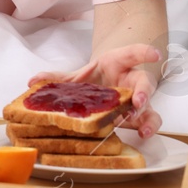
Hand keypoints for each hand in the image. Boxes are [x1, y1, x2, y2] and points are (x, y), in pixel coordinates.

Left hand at [28, 43, 163, 138]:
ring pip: (150, 105)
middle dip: (143, 92)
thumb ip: (58, 77)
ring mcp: (137, 100)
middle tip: (138, 101)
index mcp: (118, 63)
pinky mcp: (138, 116)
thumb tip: (32, 81)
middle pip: (144, 83)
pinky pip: (148, 121)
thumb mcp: (78, 75)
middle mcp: (132, 81)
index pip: (133, 54)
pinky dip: (147, 127)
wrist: (103, 85)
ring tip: (140, 125)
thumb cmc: (95, 78)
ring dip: (147, 115)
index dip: (144, 53)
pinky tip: (142, 135)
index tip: (155, 54)